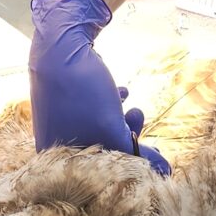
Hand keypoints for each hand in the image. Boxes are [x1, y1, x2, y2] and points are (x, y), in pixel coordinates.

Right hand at [28, 0, 168, 173]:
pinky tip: (122, 92)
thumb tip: (164, 171)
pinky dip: (110, 104)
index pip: (98, 170)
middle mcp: (51, 138)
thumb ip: (136, 153)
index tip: (152, 157)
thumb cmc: (84, 92)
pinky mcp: (65, 98)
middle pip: (99, 148)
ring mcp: (56, 118)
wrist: (62, 44)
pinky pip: (93, 109)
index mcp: (54, 153)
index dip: (129, 164)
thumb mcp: (112, 128)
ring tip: (135, 109)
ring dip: (123, 120)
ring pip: (98, 127)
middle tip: (143, 130)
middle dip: (127, 138)